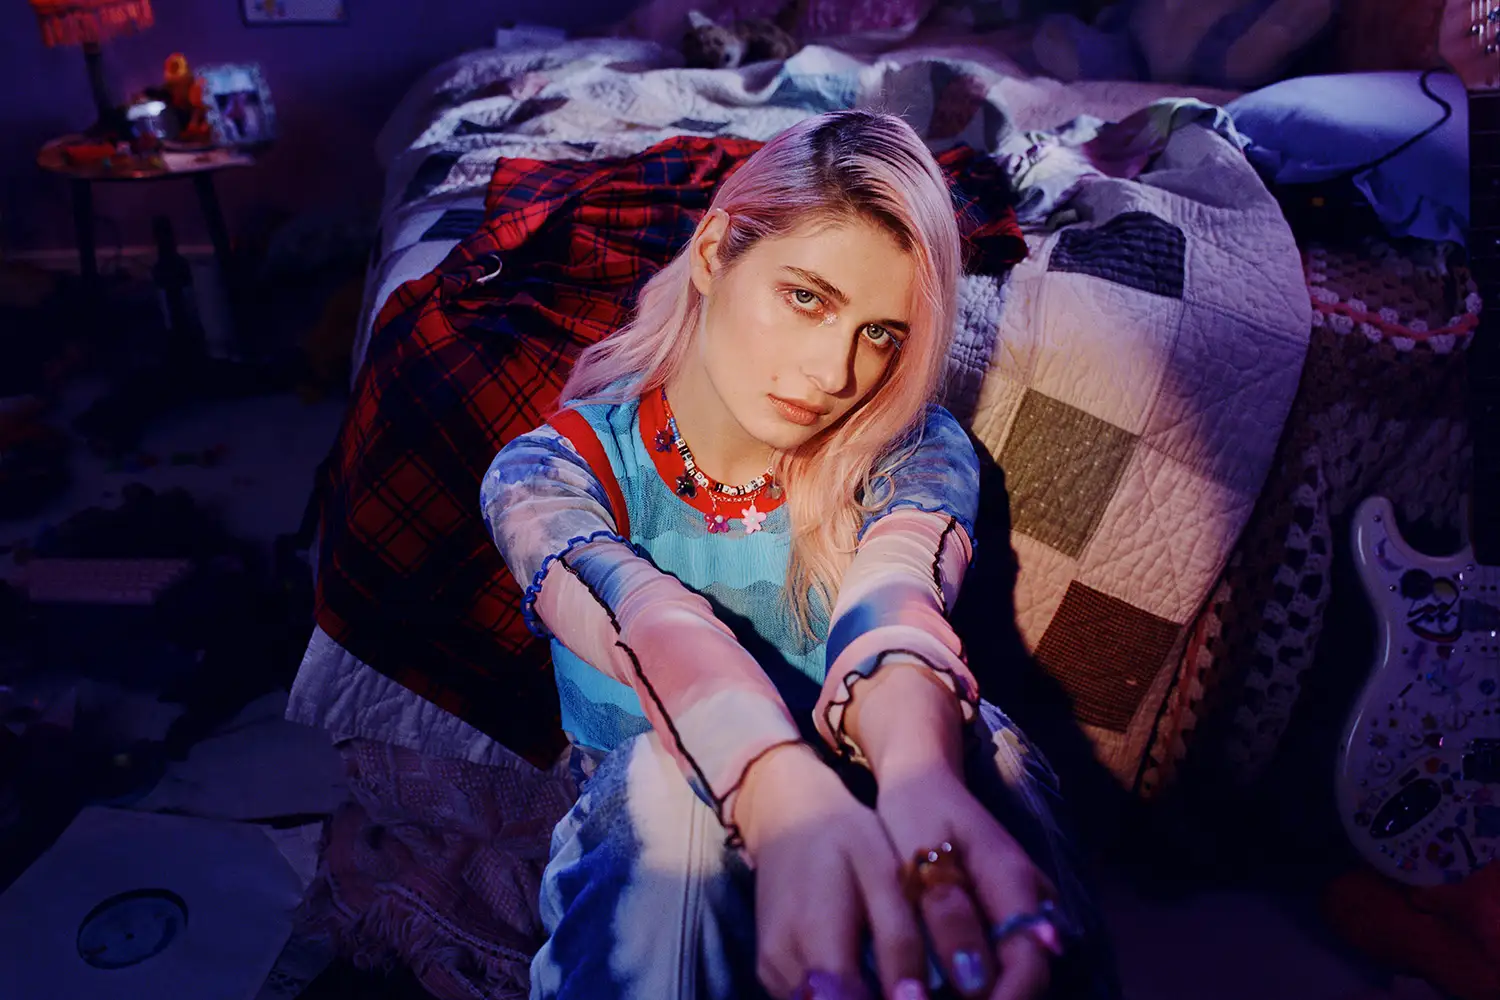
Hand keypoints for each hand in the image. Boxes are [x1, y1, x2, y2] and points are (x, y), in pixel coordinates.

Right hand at [735, 743, 929, 999]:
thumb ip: (898, 941)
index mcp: (813, 938)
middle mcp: (782, 965)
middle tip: (919, 990)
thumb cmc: (844, 836)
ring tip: (901, 986)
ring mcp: (771, 972)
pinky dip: (844, 998)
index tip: (923, 998)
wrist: (787, 814)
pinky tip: (870, 982)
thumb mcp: (884, 876)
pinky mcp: (770, 974)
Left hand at [877, 766, 1058, 999]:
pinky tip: (941, 988)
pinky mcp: (1010, 909)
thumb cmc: (915, 810)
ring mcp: (1027, 902)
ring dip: (986, 993)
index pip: (1028, 966)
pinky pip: (1005, 956)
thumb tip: (975, 982)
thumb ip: (947, 915)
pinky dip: (978, 979)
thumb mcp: (919, 856)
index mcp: (1014, 882)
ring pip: (1018, 969)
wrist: (924, 777)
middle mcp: (1034, 897)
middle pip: (1029, 975)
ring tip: (931, 996)